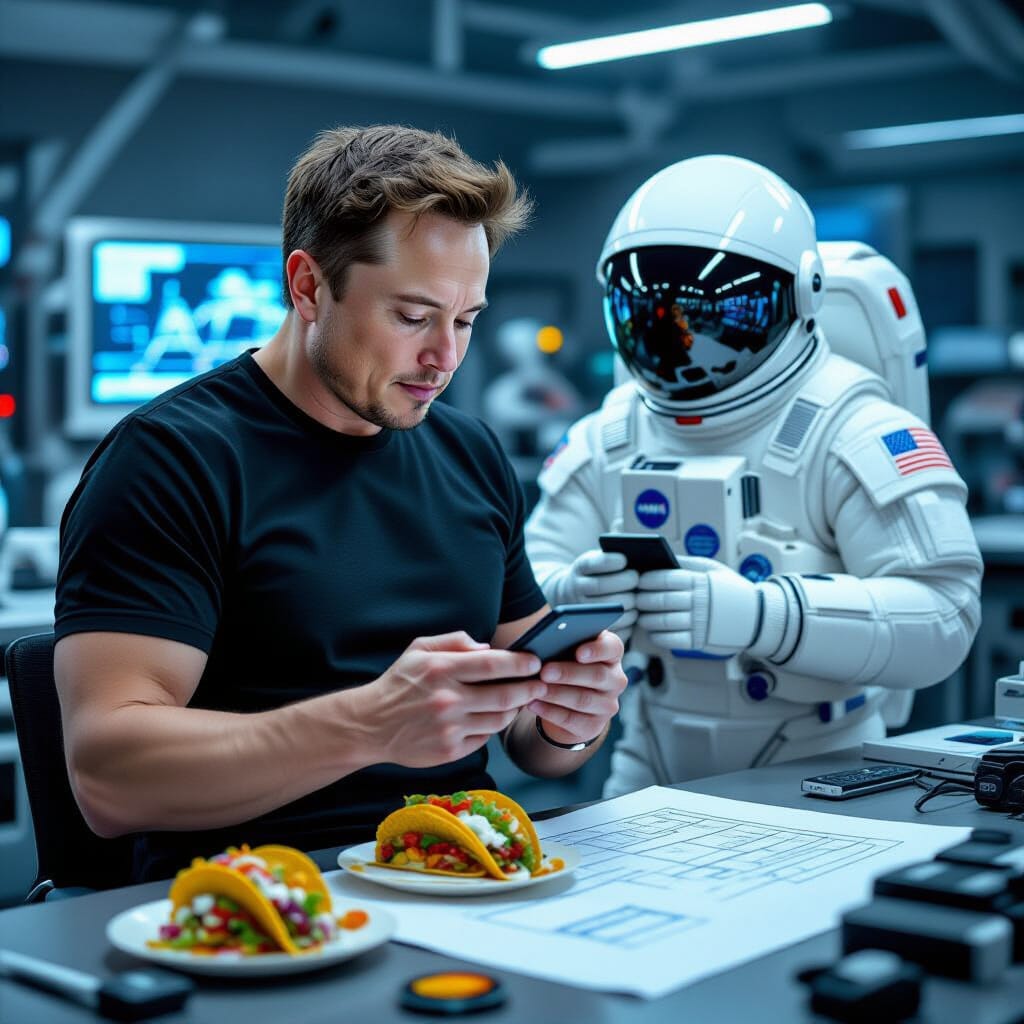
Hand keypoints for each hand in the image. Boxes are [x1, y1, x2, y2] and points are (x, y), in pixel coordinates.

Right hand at [355, 632, 546, 767]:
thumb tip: (488, 648)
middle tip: (540, 684)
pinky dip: (492, 727)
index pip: (492, 664)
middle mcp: (447, 699)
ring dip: (514, 709)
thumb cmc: (399, 683)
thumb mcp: (419, 649)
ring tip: (520, 700)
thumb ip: (455, 641)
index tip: (534, 661)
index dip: (520, 663)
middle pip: (504, 695)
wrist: (371, 725)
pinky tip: (493, 717)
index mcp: (440, 669)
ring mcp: (449, 728)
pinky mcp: (449, 751)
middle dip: (529, 688)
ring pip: (499, 719)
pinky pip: (484, 738)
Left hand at [526, 629, 626, 746]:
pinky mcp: (594, 726)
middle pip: (597, 675)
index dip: (597, 650)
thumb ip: (562, 644)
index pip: (613, 648)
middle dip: (568, 673)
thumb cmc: (564, 665)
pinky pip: (571, 719)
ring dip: (556, 694)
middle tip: (545, 671)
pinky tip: (533, 703)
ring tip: (535, 689)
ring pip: (583, 699)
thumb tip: (542, 646)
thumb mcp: (566, 652)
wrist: (565, 702)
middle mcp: (615, 680)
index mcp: (611, 654)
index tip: (579, 653)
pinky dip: (549, 711)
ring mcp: (607, 705)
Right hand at [546, 550, 638, 636]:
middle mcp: (576, 588)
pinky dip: (626, 620)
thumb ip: (611, 558)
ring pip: (606, 608)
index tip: (624, 559)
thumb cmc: (596, 574)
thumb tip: (636, 556)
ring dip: (627, 602)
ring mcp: (581, 609)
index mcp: (580, 568)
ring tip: (636, 597)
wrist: (572, 594)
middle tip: (635, 578)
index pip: (591, 563)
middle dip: (622, 582)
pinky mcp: (591, 627)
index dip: (608, 562)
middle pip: (599, 586)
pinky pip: (610, 627)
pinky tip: (633, 612)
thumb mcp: (598, 561)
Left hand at [635, 557, 762, 655]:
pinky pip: (672, 640)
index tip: (638, 580)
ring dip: (647, 619)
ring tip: (641, 616)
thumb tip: (662, 557)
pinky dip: (658, 636)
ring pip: (663, 621)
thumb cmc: (731, 590)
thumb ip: (688, 563)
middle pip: (661, 600)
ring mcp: (700, 623)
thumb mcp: (714, 569)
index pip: (666, 579)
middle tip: (634, 599)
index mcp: (701, 582)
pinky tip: (653, 632)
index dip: (648, 580)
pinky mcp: (700, 642)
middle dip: (643, 600)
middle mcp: (699, 602)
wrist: (757, 618)